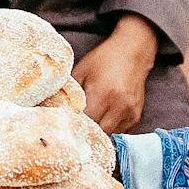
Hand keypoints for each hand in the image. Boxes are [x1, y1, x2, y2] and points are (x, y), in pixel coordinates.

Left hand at [71, 13, 159, 134]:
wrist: (133, 51)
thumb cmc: (104, 59)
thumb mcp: (81, 70)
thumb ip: (70, 91)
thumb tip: (54, 109)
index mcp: (102, 93)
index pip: (84, 122)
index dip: (72, 125)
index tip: (63, 125)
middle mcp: (118, 106)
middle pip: (97, 134)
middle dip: (84, 133)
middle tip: (73, 129)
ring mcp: (129, 113)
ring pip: (108, 136)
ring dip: (97, 134)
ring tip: (88, 125)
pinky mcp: (135, 117)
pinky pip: (118, 133)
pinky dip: (109, 130)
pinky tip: (103, 119)